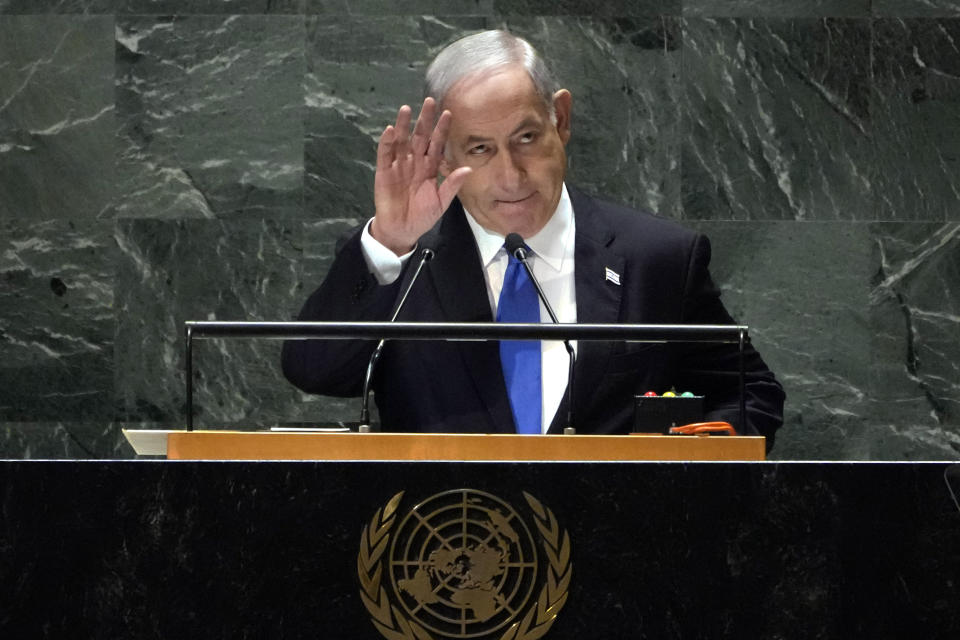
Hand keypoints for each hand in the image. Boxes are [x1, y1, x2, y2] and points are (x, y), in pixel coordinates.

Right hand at [371, 97, 471, 254]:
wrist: (402, 230)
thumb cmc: (423, 216)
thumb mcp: (441, 202)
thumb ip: (452, 185)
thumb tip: (467, 169)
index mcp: (429, 168)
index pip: (436, 144)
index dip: (441, 130)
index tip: (448, 113)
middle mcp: (414, 162)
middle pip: (419, 137)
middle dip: (424, 120)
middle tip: (429, 101)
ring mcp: (399, 166)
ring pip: (401, 141)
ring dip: (403, 125)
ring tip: (406, 109)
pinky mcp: (384, 172)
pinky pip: (385, 155)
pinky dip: (387, 143)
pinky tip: (390, 131)